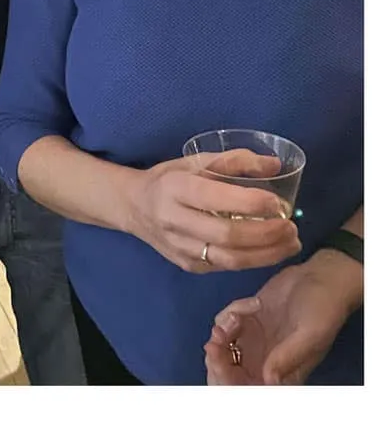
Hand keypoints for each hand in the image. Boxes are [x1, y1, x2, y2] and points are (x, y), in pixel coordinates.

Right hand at [127, 150, 301, 272]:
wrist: (133, 207)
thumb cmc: (168, 178)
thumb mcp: (194, 160)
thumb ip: (234, 161)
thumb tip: (274, 165)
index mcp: (175, 189)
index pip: (216, 199)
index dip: (250, 203)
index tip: (278, 202)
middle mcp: (175, 221)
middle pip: (227, 236)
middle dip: (266, 234)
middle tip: (292, 227)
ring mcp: (181, 248)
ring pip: (229, 259)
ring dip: (266, 254)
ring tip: (291, 243)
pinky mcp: (188, 266)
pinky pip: (225, 266)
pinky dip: (252, 260)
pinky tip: (270, 251)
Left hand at [204, 250, 361, 383]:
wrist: (322, 277)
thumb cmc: (324, 309)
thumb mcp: (310, 334)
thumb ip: (287, 356)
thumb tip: (268, 380)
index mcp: (283, 374)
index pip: (249, 388)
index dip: (228, 379)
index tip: (218, 357)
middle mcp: (265, 362)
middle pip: (229, 372)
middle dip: (217, 358)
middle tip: (217, 337)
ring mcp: (255, 340)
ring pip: (223, 348)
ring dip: (222, 334)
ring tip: (236, 317)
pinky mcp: (248, 320)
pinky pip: (226, 323)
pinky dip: (229, 314)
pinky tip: (251, 303)